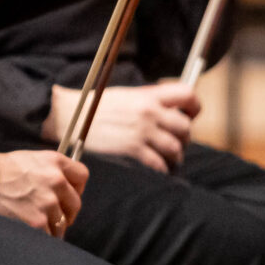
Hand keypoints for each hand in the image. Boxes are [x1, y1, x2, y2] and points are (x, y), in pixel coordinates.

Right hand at [0, 149, 87, 235]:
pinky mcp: (38, 221)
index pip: (82, 176)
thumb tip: (66, 186)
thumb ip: (52, 170)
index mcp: (55, 162)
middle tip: (55, 216)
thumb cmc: (4, 169)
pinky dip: (43, 237)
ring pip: (62, 222)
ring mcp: (48, 202)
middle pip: (75, 204)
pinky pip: (50, 235)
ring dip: (53, 226)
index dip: (77, 188)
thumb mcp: (32, 159)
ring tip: (38, 225)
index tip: (70, 195)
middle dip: (66, 212)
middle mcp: (56, 181)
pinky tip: (33, 232)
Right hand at [42, 80, 199, 171]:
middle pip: (185, 127)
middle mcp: (149, 112)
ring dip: (175, 156)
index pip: (188, 95)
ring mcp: (142, 131)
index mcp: (149, 95)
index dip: (194, 107)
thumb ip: (150, 102)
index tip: (190, 115)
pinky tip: (158, 169)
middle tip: (176, 143)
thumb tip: (172, 115)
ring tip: (168, 159)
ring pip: (176, 148)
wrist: (70, 116)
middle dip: (184, 138)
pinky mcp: (132, 149)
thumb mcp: (128, 96)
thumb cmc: (98, 107)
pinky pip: (159, 164)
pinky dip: (162, 169)